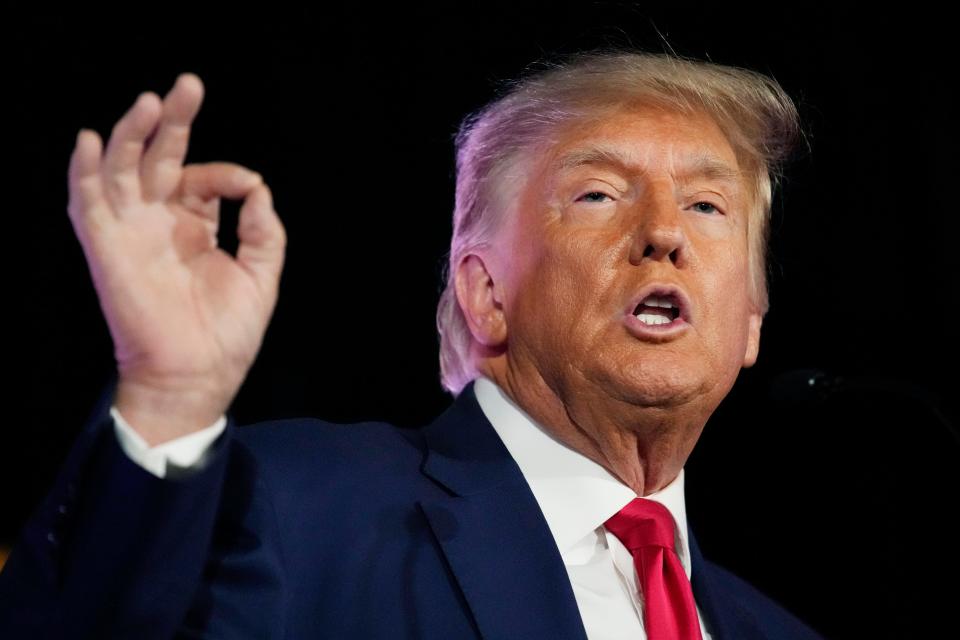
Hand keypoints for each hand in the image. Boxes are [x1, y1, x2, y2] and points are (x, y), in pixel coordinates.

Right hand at [67, 73, 285, 445]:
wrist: (196, 376)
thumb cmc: (227, 334)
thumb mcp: (260, 275)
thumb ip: (262, 230)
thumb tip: (256, 186)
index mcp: (193, 227)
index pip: (201, 179)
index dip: (225, 173)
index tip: (246, 186)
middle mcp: (158, 223)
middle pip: (159, 158)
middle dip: (173, 121)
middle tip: (188, 85)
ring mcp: (130, 232)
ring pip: (121, 169)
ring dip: (132, 134)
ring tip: (149, 102)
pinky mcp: (106, 248)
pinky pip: (87, 203)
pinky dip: (84, 172)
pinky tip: (91, 141)